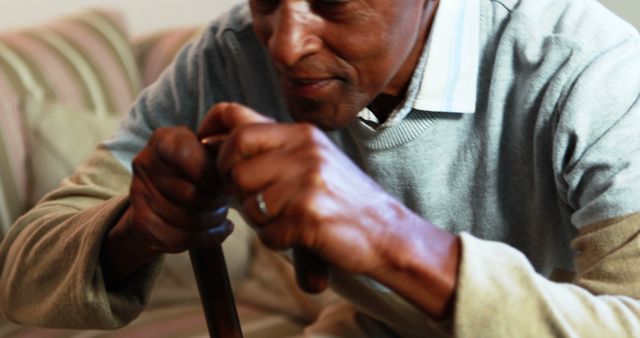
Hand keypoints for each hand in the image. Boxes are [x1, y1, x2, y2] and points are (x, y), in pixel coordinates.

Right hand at [102, 125, 231, 286]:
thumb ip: (220, 155)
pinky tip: (218, 230)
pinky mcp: (140, 222)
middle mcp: (145, 162)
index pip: (186, 155)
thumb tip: (236, 170)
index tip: (226, 183)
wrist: (162, 193)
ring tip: (220, 215)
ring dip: (212, 221)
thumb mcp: (206, 152)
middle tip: (225, 201)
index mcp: (164, 139)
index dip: (211, 174)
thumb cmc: (196, 168)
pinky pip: (178, 238)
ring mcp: (139, 193)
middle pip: (189, 193)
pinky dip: (206, 237)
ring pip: (185, 218)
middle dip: (216, 202)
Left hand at [208, 102, 459, 318]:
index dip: (212, 138)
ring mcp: (308, 181)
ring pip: (248, 202)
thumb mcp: (314, 158)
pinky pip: (268, 234)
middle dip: (234, 185)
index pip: (236, 121)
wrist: (388, 233)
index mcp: (301, 133)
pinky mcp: (309, 215)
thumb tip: (214, 142)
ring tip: (289, 219)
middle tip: (254, 198)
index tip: (208, 156)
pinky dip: (279, 241)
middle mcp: (304, 150)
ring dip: (261, 220)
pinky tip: (302, 236)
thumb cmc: (344, 199)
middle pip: (234, 163)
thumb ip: (274, 147)